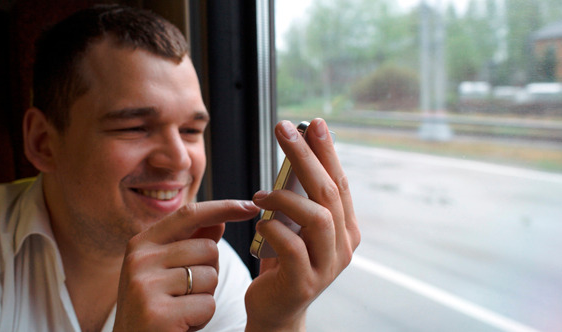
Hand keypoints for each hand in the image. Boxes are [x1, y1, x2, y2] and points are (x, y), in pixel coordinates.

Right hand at [113, 200, 259, 331]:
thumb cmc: (154, 309)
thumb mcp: (167, 272)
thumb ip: (191, 245)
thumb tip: (219, 220)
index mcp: (141, 244)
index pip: (189, 214)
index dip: (223, 207)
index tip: (250, 206)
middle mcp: (139, 260)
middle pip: (209, 249)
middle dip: (210, 272)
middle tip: (185, 295)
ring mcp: (145, 286)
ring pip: (210, 276)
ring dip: (206, 297)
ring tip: (182, 310)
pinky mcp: (157, 313)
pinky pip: (207, 304)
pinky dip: (203, 318)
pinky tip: (181, 325)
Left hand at [245, 119, 360, 331]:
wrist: (275, 310)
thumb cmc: (283, 263)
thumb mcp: (295, 227)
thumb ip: (300, 200)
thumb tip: (294, 155)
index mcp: (345, 229)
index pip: (339, 183)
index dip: (327, 152)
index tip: (313, 124)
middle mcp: (344, 246)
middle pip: (329, 192)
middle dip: (306, 156)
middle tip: (284, 130)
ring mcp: (328, 266)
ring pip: (318, 217)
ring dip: (285, 198)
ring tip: (261, 195)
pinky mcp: (306, 282)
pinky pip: (292, 246)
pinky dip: (272, 228)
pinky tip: (260, 223)